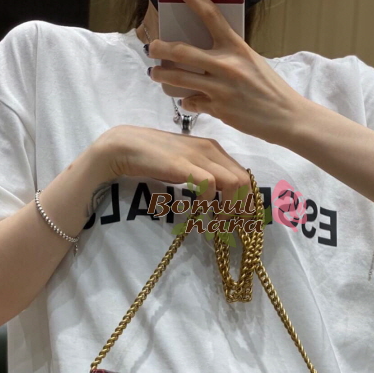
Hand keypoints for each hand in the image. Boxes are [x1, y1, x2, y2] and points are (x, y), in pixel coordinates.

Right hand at [94, 125, 256, 219]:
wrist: (127, 146)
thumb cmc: (155, 158)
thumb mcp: (186, 163)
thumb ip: (203, 174)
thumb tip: (219, 198)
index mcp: (214, 149)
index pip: (243, 174)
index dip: (246, 198)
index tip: (242, 219)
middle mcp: (211, 149)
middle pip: (243, 180)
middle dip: (242, 206)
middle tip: (232, 225)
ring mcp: (199, 155)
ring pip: (232, 182)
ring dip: (228, 207)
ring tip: (217, 222)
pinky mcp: (185, 165)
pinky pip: (210, 185)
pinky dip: (209, 202)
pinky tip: (199, 212)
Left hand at [145, 0, 301, 144]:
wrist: (286, 117)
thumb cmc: (271, 90)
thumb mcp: (252, 62)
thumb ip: (229, 56)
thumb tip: (207, 54)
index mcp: (237, 47)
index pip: (210, 15)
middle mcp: (226, 65)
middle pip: (182, 51)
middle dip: (161, 48)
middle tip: (152, 48)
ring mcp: (220, 88)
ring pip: (179, 78)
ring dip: (162, 75)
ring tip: (155, 73)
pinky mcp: (218, 109)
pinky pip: (191, 102)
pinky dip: (187, 101)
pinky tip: (187, 100)